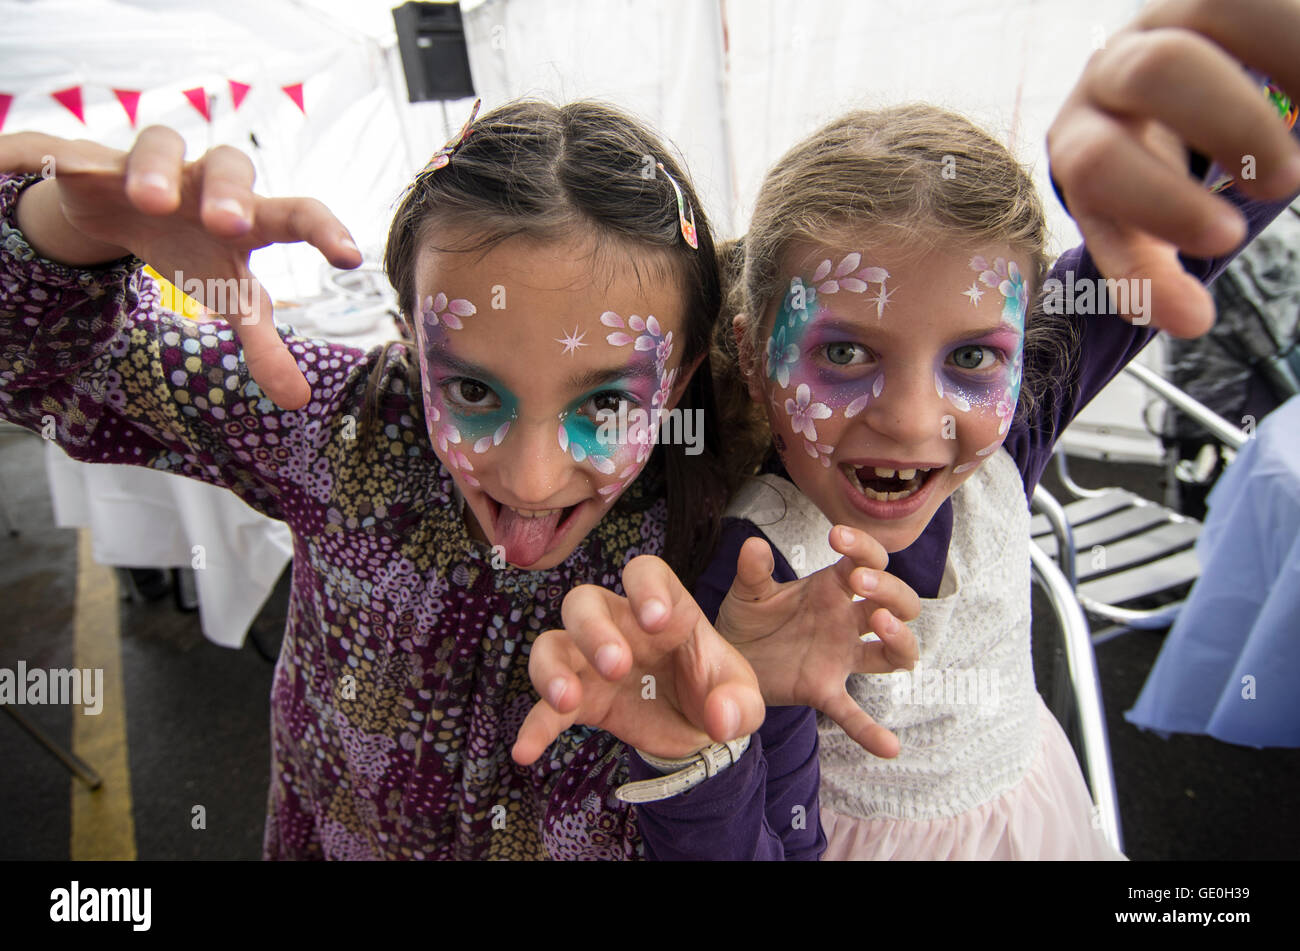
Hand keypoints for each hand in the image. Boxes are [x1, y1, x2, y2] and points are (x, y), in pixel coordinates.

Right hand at [0, 128, 361, 407]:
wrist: (128, 211)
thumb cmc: (196, 252)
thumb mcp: (229, 297)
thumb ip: (264, 346)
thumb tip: (298, 400)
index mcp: (251, 217)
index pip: (298, 213)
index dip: (325, 231)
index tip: (350, 258)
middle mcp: (210, 181)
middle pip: (232, 165)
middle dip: (231, 193)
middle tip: (229, 227)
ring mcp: (156, 166)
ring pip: (162, 143)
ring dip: (157, 170)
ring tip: (150, 203)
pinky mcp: (98, 165)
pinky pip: (86, 155)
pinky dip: (77, 162)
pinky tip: (69, 174)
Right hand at [511, 555, 764, 764]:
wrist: (699, 730)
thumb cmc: (719, 694)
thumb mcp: (745, 698)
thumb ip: (740, 704)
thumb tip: (721, 719)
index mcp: (667, 609)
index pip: (645, 573)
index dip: (645, 587)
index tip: (656, 620)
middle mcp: (622, 625)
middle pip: (586, 601)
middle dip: (594, 629)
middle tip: (617, 665)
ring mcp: (594, 661)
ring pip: (553, 643)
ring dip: (554, 668)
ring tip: (569, 699)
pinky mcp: (581, 701)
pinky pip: (545, 707)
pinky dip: (535, 725)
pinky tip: (527, 750)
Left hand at [715, 525, 918, 758]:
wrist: (728, 657)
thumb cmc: (748, 618)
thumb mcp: (747, 592)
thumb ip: (752, 571)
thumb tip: (754, 545)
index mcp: (832, 588)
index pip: (867, 561)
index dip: (864, 547)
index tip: (837, 537)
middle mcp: (846, 621)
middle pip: (896, 602)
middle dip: (888, 589)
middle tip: (860, 583)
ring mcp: (841, 656)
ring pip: (894, 651)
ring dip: (901, 639)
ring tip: (883, 625)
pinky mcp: (825, 689)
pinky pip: (854, 714)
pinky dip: (871, 731)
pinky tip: (889, 748)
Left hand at [1047, 0, 1299, 336]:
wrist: (1155, 112)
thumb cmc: (1148, 182)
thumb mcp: (1142, 230)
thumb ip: (1155, 277)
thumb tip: (1190, 320)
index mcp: (1082, 141)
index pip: (1097, 164)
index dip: (1159, 203)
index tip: (1228, 239)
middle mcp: (1113, 72)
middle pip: (1155, 71)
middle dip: (1228, 121)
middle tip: (1287, 181)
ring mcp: (1169, 18)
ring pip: (1218, 5)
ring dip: (1284, 56)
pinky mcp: (1220, 1)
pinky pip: (1258, 0)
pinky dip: (1297, 42)